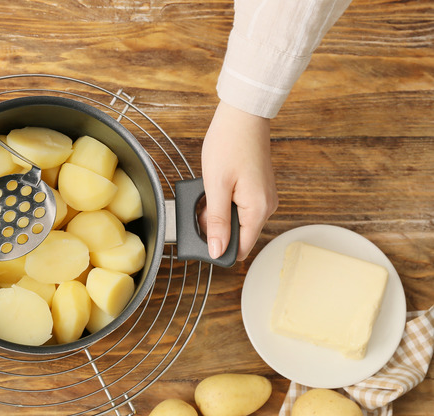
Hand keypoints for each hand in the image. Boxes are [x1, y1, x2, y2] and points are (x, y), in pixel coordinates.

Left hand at [200, 101, 277, 260]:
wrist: (242, 115)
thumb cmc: (229, 144)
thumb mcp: (215, 186)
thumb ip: (216, 221)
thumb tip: (217, 251)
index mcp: (258, 210)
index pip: (241, 249)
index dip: (219, 249)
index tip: (201, 239)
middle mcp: (266, 206)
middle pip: (238, 235)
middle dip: (215, 227)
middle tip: (200, 206)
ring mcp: (264, 197)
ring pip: (237, 220)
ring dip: (218, 213)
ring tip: (207, 192)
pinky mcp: (258, 189)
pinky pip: (239, 206)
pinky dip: (224, 202)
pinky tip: (215, 187)